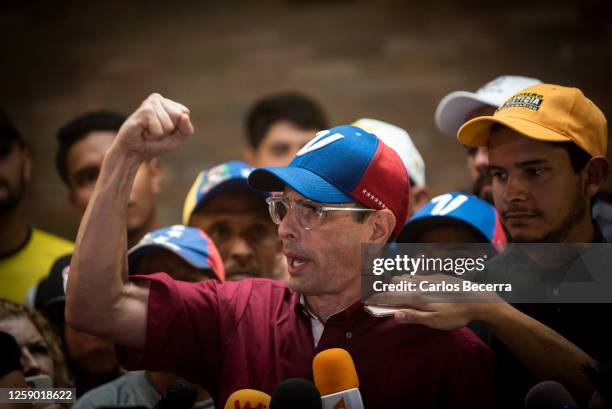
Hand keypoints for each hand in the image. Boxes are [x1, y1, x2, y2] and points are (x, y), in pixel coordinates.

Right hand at [114, 93, 193, 160]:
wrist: (133, 152)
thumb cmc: (154, 144)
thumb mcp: (177, 139)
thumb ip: (186, 130)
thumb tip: (185, 116)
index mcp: (167, 102)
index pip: (184, 113)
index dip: (177, 128)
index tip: (164, 131)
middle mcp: (158, 99)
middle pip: (178, 116)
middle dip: (168, 130)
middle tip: (155, 132)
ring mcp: (149, 103)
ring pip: (169, 123)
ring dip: (159, 133)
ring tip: (148, 132)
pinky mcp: (144, 110)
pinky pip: (158, 127)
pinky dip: (153, 135)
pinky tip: (143, 132)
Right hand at [365, 274, 501, 329]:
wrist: (479, 300)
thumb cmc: (456, 314)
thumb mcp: (435, 321)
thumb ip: (413, 316)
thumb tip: (394, 314)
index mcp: (416, 296)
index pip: (391, 296)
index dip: (378, 298)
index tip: (367, 300)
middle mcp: (420, 283)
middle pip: (396, 281)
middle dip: (387, 288)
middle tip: (383, 297)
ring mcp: (429, 278)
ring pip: (406, 277)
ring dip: (398, 283)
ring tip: (396, 291)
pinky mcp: (438, 276)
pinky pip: (418, 276)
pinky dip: (411, 281)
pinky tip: (416, 286)